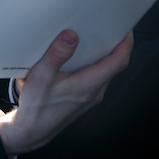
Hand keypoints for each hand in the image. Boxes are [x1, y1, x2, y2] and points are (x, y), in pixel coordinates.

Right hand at [0, 29, 133, 156]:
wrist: (31, 131)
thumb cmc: (36, 106)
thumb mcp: (41, 76)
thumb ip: (57, 54)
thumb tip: (71, 35)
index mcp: (88, 84)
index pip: (118, 61)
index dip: (126, 43)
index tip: (126, 28)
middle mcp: (94, 92)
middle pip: (114, 65)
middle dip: (115, 45)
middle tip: (108, 27)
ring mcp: (89, 97)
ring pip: (105, 72)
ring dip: (103, 56)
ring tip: (94, 38)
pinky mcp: (83, 100)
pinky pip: (95, 79)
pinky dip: (93, 66)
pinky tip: (78, 59)